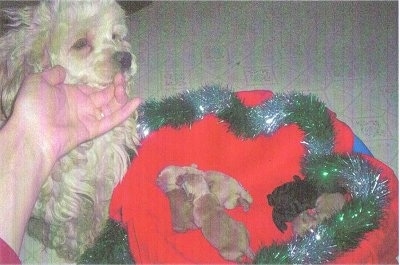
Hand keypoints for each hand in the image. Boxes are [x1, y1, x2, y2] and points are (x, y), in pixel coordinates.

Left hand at [12, 65, 140, 164]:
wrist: (32, 132)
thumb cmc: (33, 106)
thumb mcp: (38, 82)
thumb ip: (52, 75)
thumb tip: (62, 70)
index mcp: (70, 95)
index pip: (92, 90)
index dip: (104, 84)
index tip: (116, 76)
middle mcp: (82, 107)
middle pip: (105, 98)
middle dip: (115, 88)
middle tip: (122, 79)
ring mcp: (88, 119)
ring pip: (111, 108)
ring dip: (121, 98)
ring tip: (126, 88)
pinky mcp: (93, 130)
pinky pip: (111, 120)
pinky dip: (125, 112)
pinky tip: (136, 102)